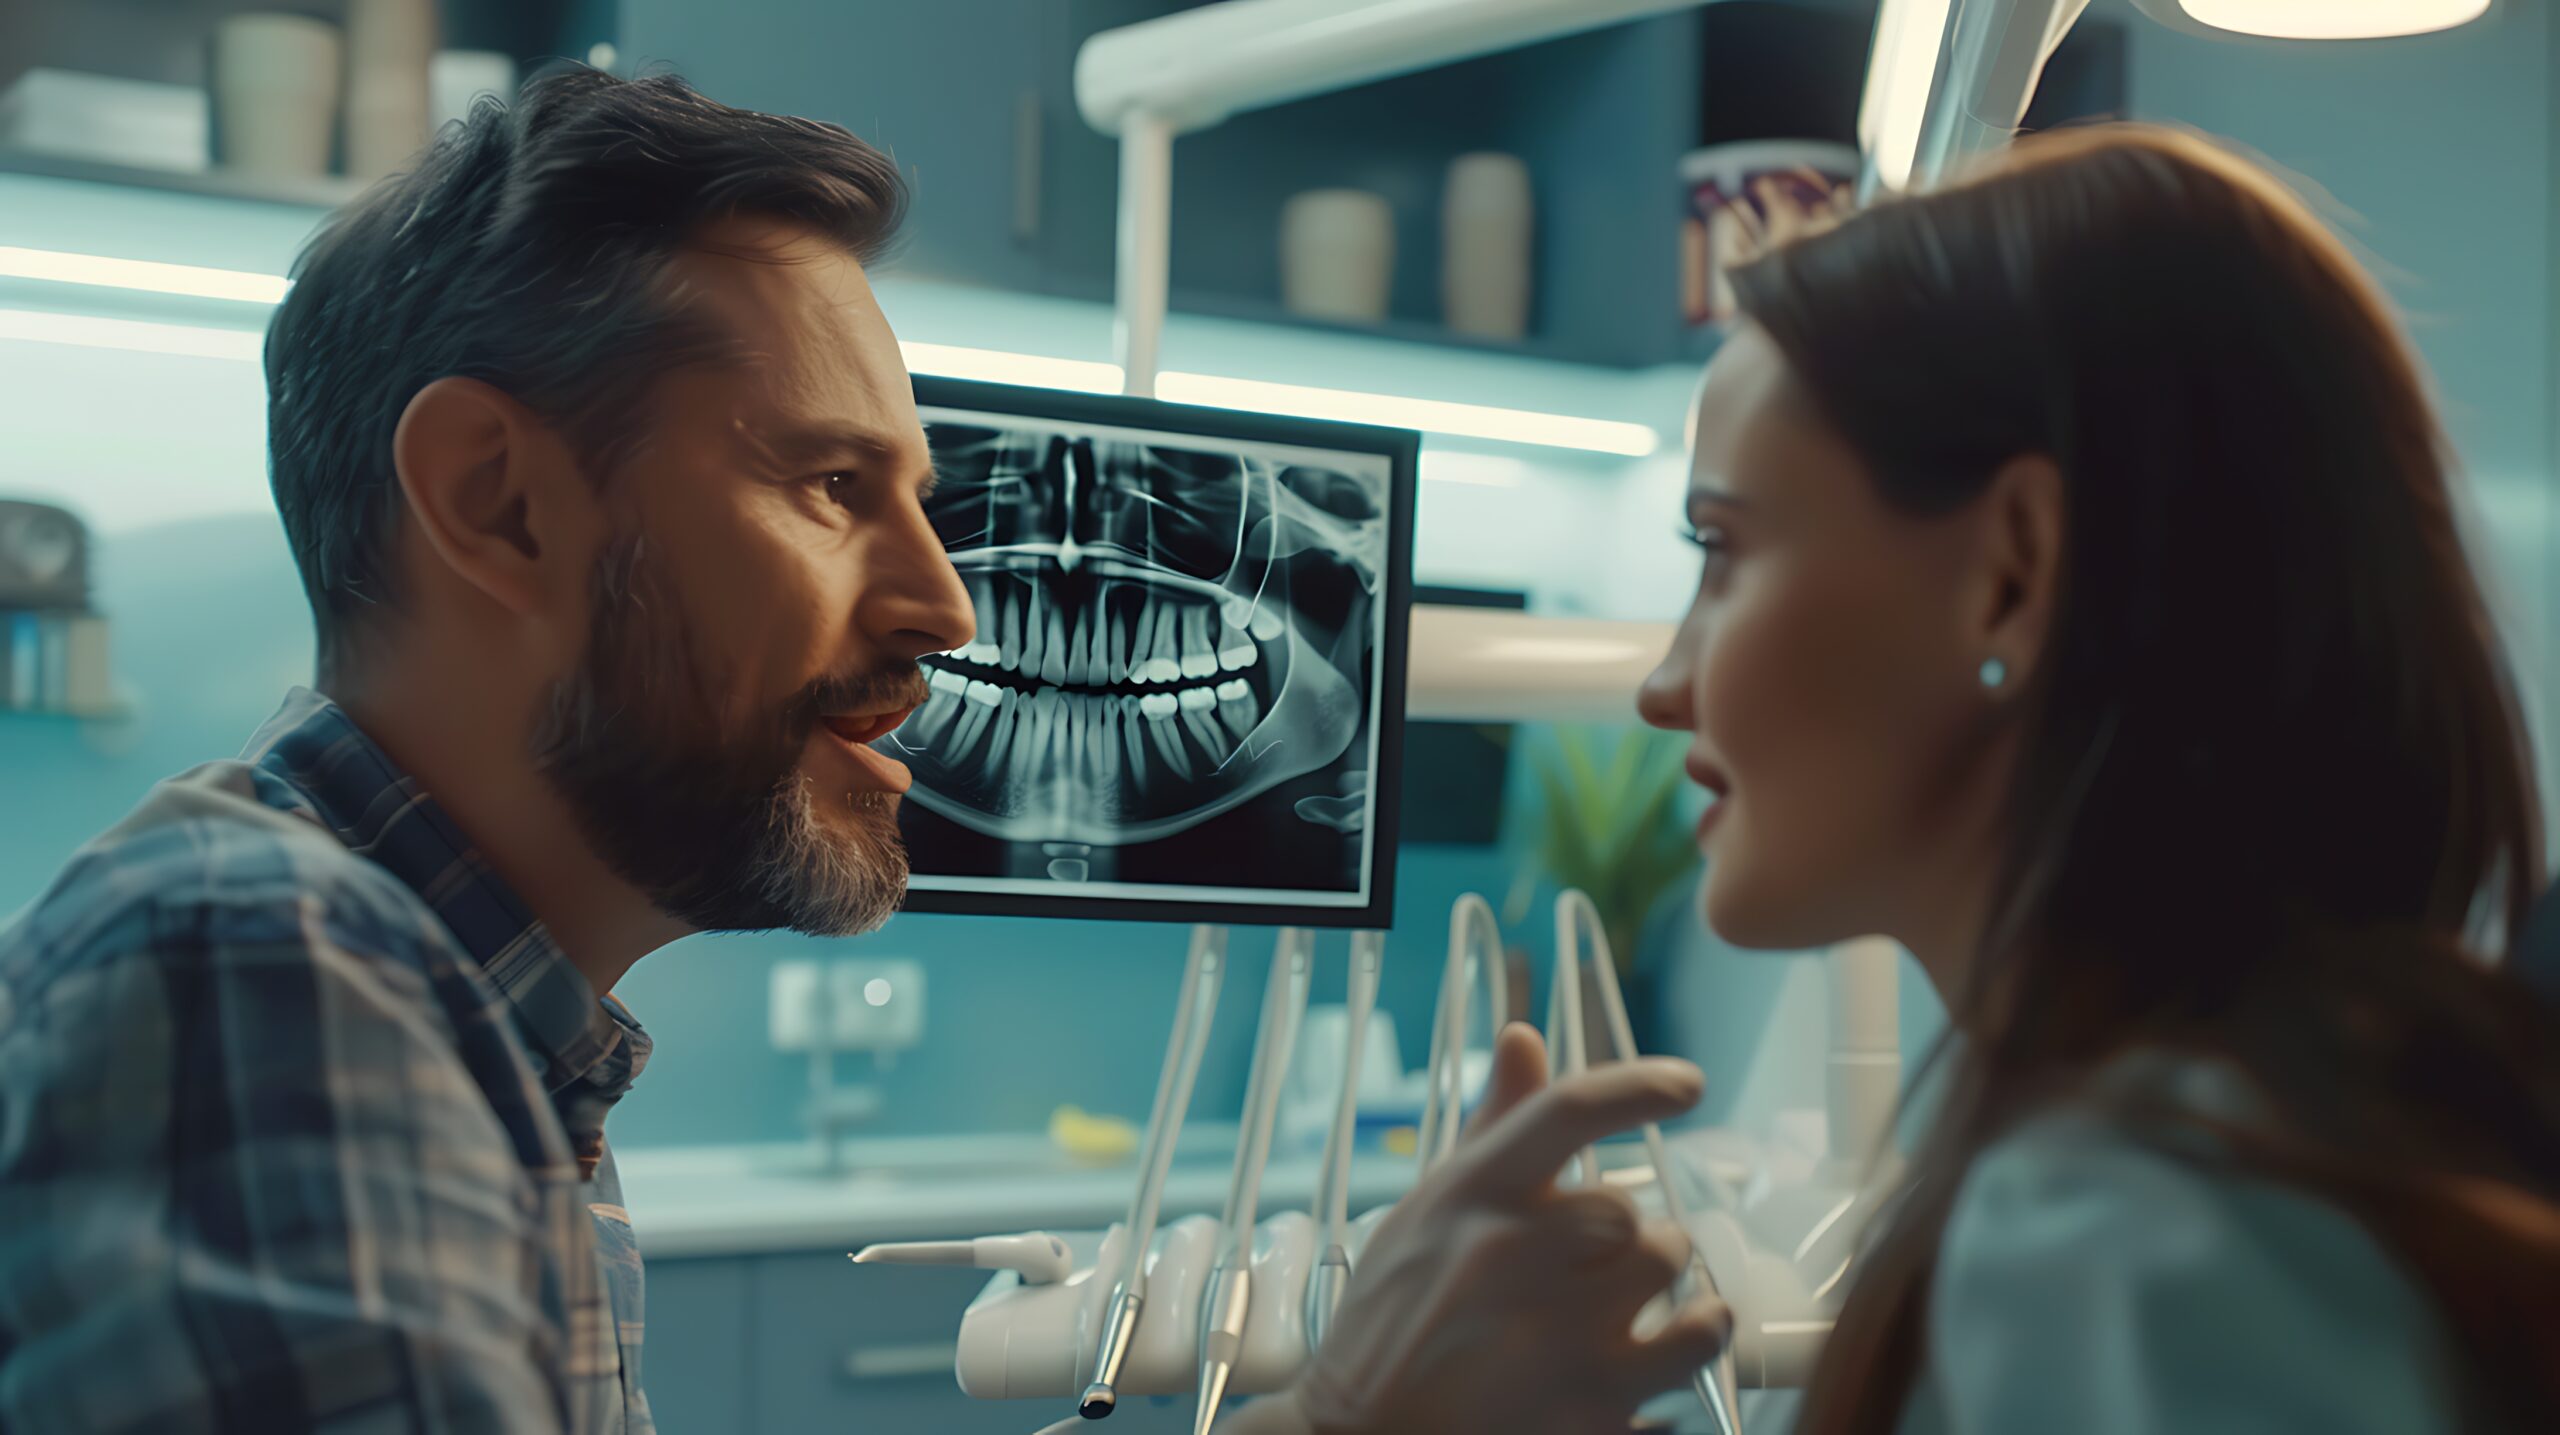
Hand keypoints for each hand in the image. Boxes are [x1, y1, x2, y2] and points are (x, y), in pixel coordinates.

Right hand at [1280, 1023, 1729, 1434]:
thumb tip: (1526, 1037)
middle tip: (1589, 1273)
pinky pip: (1691, 1353)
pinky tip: (1662, 1352)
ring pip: (1672, 1274)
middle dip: (1626, 1243)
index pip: (1567, 1111)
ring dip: (1661, 1291)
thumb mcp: (1425, 1212)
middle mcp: (1516, 1256)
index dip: (1639, 1085)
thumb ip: (1491, 1126)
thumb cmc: (1391, 1325)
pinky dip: (1691, 1345)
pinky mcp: (1595, 1407)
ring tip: (1621, 1311)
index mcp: (1471, 1197)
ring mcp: (1559, 1336)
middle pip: (1635, 1215)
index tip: (1686, 1084)